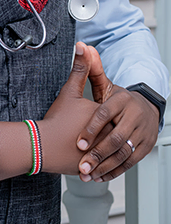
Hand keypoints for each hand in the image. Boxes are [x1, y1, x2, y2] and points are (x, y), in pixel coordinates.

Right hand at [39, 42, 110, 174]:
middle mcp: (107, 138)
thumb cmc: (57, 119)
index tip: (92, 113)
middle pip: (115, 131)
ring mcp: (101, 155)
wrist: (42, 145)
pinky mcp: (93, 169)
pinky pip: (100, 165)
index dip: (106, 113)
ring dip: (103, 149)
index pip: (116, 114)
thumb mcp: (70, 91)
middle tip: (91, 129)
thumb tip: (82, 47)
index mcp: (106, 118)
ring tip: (89, 144)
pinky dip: (96, 162)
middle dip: (107, 132)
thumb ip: (80, 69)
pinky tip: (85, 156)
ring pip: (109, 150)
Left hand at [77, 46, 158, 181]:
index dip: (91, 129)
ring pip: (123, 154)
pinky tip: (99, 177)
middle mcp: (134, 117)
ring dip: (104, 166)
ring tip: (87, 174)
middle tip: (82, 165)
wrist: (145, 110)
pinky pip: (130, 163)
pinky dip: (114, 171)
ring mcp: (142, 133)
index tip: (78, 142)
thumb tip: (81, 46)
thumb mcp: (105, 85)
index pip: (105, 115)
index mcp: (122, 100)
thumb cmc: (118, 100)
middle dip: (97, 154)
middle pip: (116, 138)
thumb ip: (91, 69)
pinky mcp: (145, 147)